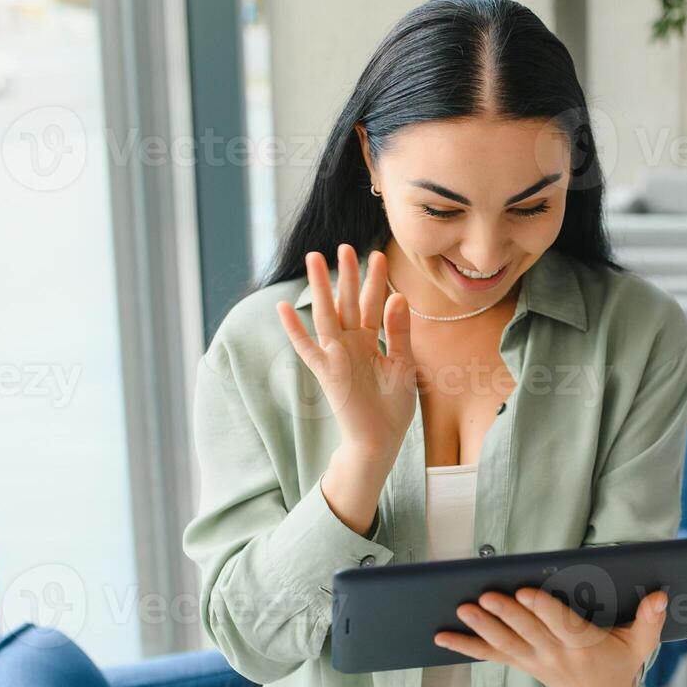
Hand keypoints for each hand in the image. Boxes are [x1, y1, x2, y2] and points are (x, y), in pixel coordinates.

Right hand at [276, 244, 415, 461]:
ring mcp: (336, 356)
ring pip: (326, 314)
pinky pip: (307, 348)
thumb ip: (400, 332)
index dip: (376, 281)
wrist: (380, 440)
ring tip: (314, 258)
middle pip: (348, 302)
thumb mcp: (404, 364)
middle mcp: (352, 344)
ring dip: (320, 288)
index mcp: (372, 342)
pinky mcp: (325, 372)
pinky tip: (282, 307)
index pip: (374, 304)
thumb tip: (399, 296)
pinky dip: (294, 330)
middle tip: (346, 246)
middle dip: (347, 275)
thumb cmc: (393, 407)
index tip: (379, 256)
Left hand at [435, 587, 669, 686]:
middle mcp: (555, 656)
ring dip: (482, 627)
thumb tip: (661, 596)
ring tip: (463, 609)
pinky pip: (491, 656)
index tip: (526, 591)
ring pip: (506, 644)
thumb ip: (651, 620)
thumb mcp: (642, 645)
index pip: (560, 625)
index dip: (542, 609)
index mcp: (583, 646)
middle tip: (484, 596)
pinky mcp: (522, 664)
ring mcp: (535, 662)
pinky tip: (442, 637)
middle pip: (527, 632)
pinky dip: (466, 647)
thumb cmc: (621, 662)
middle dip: (505, 614)